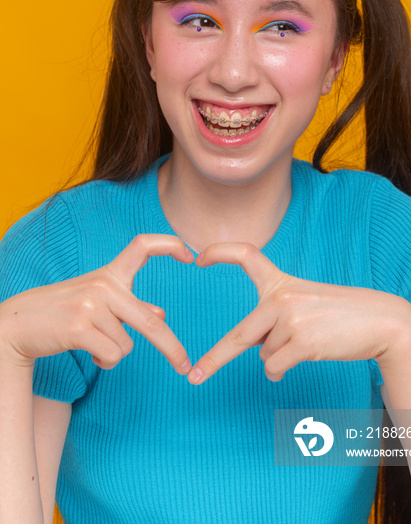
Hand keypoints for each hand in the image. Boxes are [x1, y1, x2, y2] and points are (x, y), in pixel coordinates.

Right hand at [0, 234, 193, 372]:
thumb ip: (130, 306)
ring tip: (93, 343)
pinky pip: (112, 355)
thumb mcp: (97, 302)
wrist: (20, 324)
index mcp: (110, 274)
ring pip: (127, 345)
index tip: (191, 256)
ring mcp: (91, 304)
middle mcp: (103, 285)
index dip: (170, 245)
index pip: (143, 245)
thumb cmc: (64, 312)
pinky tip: (89, 352)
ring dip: (114, 354)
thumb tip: (161, 314)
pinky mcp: (79, 327)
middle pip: (150, 321)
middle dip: (171, 347)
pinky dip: (105, 362)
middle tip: (184, 365)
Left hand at [188, 242, 410, 383]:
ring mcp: (291, 319)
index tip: (198, 258)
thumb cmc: (340, 314)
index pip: (246, 255)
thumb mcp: (305, 303)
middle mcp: (282, 296)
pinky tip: (304, 357)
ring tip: (310, 341)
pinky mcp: (302, 342)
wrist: (380, 320)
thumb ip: (276, 318)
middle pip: (240, 335)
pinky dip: (282, 371)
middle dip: (215, 359)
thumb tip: (261, 354)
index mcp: (281, 281)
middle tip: (195, 375)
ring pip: (265, 354)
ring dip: (281, 357)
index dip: (219, 252)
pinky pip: (276, 367)